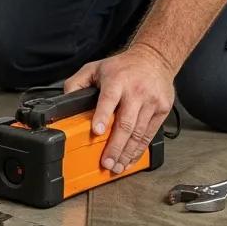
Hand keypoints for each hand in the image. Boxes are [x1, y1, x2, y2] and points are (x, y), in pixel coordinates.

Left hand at [63, 43, 174, 173]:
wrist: (154, 59)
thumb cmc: (122, 66)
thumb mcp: (95, 68)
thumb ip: (77, 84)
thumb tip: (65, 102)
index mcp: (116, 81)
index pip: (108, 100)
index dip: (102, 116)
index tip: (96, 131)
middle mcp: (135, 91)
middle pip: (125, 123)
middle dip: (115, 146)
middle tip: (106, 162)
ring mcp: (150, 102)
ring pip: (139, 133)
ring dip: (127, 153)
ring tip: (117, 166)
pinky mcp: (161, 110)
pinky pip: (150, 134)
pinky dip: (139, 149)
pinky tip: (130, 158)